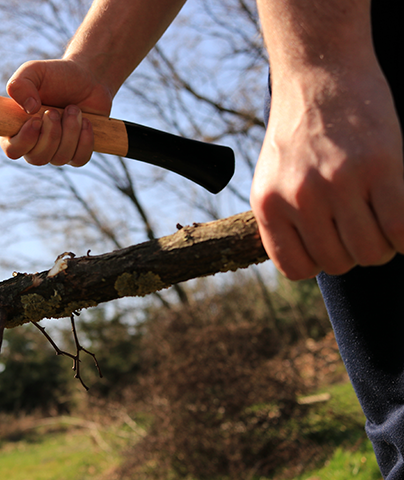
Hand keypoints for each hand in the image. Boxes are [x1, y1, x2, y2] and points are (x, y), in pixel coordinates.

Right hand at [0, 59, 113, 166]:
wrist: (87, 78)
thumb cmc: (56, 76)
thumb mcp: (33, 71)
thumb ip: (20, 84)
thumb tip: (29, 109)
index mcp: (17, 129)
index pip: (12, 150)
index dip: (24, 141)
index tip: (36, 120)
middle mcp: (35, 145)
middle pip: (37, 158)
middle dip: (51, 133)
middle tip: (55, 110)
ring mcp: (56, 152)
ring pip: (60, 158)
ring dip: (70, 131)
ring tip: (73, 109)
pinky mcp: (77, 153)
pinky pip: (79, 159)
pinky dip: (85, 140)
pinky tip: (86, 121)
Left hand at [250, 66, 403, 279]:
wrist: (319, 72)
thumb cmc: (300, 129)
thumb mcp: (274, 176)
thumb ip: (286, 217)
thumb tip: (309, 260)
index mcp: (268, 205)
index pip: (297, 269)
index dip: (320, 261)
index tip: (332, 241)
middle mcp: (298, 198)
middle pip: (340, 263)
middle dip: (356, 250)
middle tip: (363, 222)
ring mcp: (338, 183)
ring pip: (372, 252)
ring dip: (384, 243)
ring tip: (381, 215)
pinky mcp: (379, 167)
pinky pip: (401, 229)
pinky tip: (401, 217)